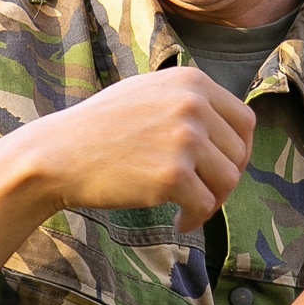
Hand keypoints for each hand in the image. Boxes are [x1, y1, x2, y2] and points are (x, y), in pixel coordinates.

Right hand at [16, 67, 254, 231]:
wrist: (58, 154)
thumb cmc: (101, 129)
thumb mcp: (149, 93)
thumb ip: (188, 101)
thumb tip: (231, 130)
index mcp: (192, 81)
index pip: (245, 120)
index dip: (239, 150)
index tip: (222, 169)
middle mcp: (192, 104)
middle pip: (239, 153)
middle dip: (224, 179)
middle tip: (201, 194)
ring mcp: (184, 138)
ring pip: (228, 181)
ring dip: (212, 201)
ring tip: (186, 209)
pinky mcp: (172, 174)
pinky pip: (205, 205)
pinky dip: (195, 219)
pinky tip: (178, 222)